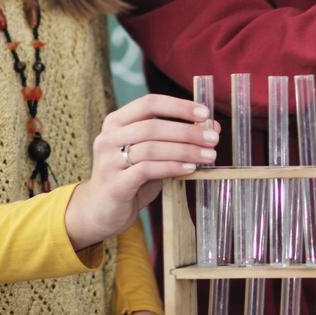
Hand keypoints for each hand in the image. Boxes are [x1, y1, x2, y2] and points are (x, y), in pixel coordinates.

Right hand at [64, 94, 219, 250]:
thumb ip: (177, 140)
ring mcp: (108, 160)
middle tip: (213, 139)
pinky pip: (146, 170)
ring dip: (185, 150)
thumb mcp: (154, 155)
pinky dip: (172, 167)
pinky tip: (190, 169)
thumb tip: (213, 127)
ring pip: (151, 147)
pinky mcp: (114, 183)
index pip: (149, 103)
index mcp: (117, 122)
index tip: (205, 114)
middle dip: (187, 131)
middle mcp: (109, 137)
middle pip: (152, 126)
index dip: (178, 106)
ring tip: (209, 156)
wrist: (102, 211)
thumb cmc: (132, 178)